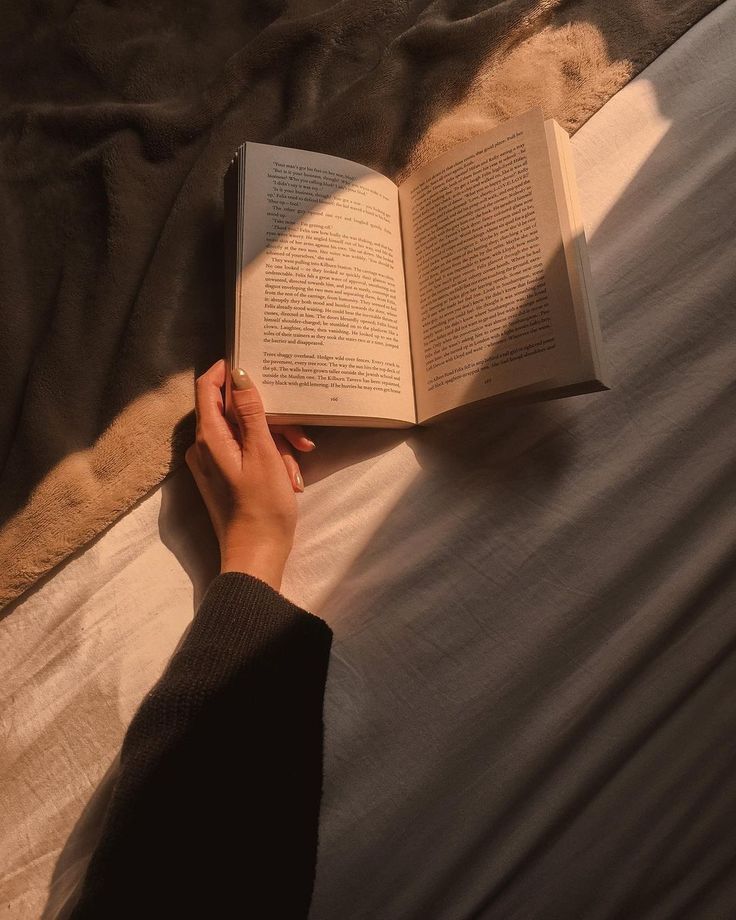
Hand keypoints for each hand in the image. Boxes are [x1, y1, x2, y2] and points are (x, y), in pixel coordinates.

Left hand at [186, 360, 314, 590]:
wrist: (256, 556)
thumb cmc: (262, 507)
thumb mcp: (263, 453)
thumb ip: (251, 411)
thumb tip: (239, 375)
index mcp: (208, 437)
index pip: (207, 388)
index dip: (227, 372)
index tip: (256, 367)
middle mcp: (204, 447)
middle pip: (234, 413)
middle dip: (270, 421)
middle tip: (299, 439)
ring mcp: (213, 463)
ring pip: (246, 434)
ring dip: (275, 445)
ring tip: (295, 469)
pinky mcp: (224, 477)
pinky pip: (246, 454)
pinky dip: (269, 460)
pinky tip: (288, 479)